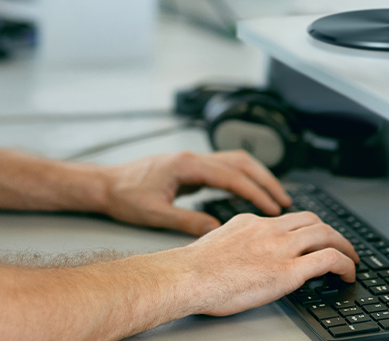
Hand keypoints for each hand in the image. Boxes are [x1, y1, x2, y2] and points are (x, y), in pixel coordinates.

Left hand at [96, 150, 292, 235]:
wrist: (104, 185)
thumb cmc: (124, 196)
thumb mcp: (155, 214)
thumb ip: (187, 221)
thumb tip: (216, 229)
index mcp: (186, 166)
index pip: (231, 176)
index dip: (255, 192)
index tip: (274, 207)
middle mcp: (192, 159)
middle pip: (240, 162)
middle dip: (265, 180)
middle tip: (284, 201)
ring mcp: (191, 161)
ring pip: (234, 161)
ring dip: (256, 176)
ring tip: (274, 196)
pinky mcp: (189, 168)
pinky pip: (224, 168)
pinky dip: (242, 178)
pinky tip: (248, 193)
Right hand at [170, 211, 358, 316]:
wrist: (188, 276)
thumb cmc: (194, 270)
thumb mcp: (218, 244)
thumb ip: (237, 242)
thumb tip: (243, 254)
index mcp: (252, 223)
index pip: (289, 218)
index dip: (307, 227)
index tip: (314, 237)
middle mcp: (269, 229)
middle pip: (313, 221)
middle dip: (332, 233)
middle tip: (341, 246)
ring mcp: (281, 248)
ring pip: (326, 235)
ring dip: (345, 247)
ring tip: (351, 260)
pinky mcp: (288, 271)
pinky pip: (328, 260)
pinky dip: (345, 264)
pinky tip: (348, 274)